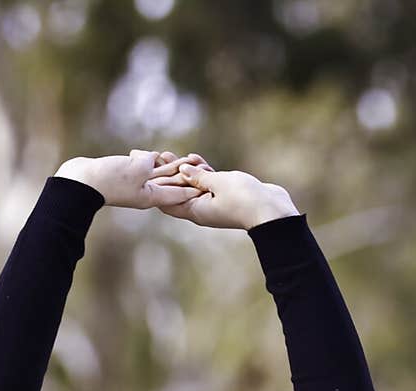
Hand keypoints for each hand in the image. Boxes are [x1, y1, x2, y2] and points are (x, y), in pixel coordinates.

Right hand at [55, 149, 204, 212]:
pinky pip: (143, 167)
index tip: (208, 187)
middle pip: (170, 183)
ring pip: (157, 174)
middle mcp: (144, 192)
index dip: (193, 188)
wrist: (81, 181)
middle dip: (186, 176)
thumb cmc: (108, 179)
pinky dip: (152, 161)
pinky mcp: (124, 175)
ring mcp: (134, 184)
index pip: (177, 193)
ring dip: (171, 167)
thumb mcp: (136, 170)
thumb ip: (150, 163)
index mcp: (151, 197)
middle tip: (203, 169)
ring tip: (187, 160)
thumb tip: (154, 158)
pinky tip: (157, 156)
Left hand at [147, 157, 298, 230]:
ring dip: (182, 170)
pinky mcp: (224, 195)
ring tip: (169, 154)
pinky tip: (194, 158)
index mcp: (196, 211)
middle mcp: (201, 209)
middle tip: (151, 158)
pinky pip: (208, 183)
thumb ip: (200, 177)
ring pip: (192, 185)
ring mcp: (213, 202)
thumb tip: (182, 169)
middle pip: (177, 192)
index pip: (167, 201)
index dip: (155, 186)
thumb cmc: (246, 199)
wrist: (272, 211)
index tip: (144, 171)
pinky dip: (200, 171)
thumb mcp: (220, 183)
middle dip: (165, 175)